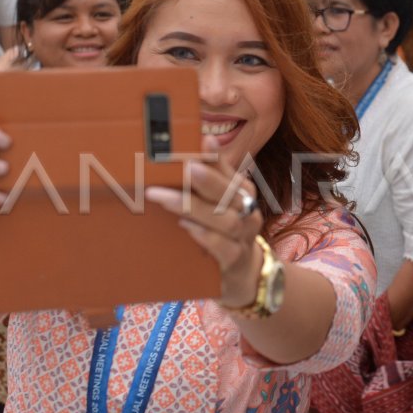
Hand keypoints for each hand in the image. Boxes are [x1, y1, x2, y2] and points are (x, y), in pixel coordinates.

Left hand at [145, 136, 263, 308]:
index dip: (214, 158)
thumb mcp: (218, 203)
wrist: (245, 274)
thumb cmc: (224, 232)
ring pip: (225, 220)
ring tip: (164, 198)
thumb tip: (201, 138)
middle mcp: (248, 212)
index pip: (229, 172)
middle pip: (229, 193)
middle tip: (181, 168)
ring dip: (193, 207)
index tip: (196, 144)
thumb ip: (208, 176)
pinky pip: (223, 246)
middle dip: (205, 179)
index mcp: (243, 192)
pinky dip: (204, 235)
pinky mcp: (234, 260)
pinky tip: (185, 226)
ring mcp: (243, 238)